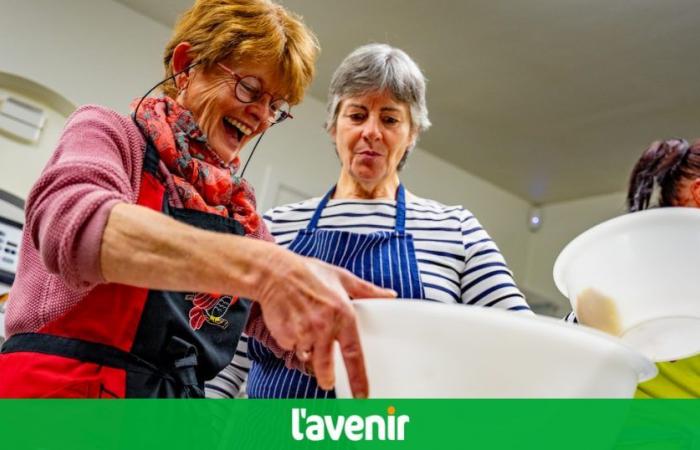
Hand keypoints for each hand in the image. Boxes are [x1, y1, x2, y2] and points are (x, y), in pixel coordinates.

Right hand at [255, 248, 395, 397]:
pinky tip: (291, 323)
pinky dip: (292, 340)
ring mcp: (304, 332)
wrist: (274, 272)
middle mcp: (324, 326)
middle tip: (328, 380)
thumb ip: (367, 290)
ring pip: (308, 356)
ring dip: (308, 351)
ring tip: (304, 332)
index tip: (362, 395)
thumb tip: (389, 295)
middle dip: (327, 377)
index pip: (354, 353)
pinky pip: (292, 347)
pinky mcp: (286, 335)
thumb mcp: (342, 278)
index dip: (358, 378)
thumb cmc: (308, 273)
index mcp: (343, 314)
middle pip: (327, 365)